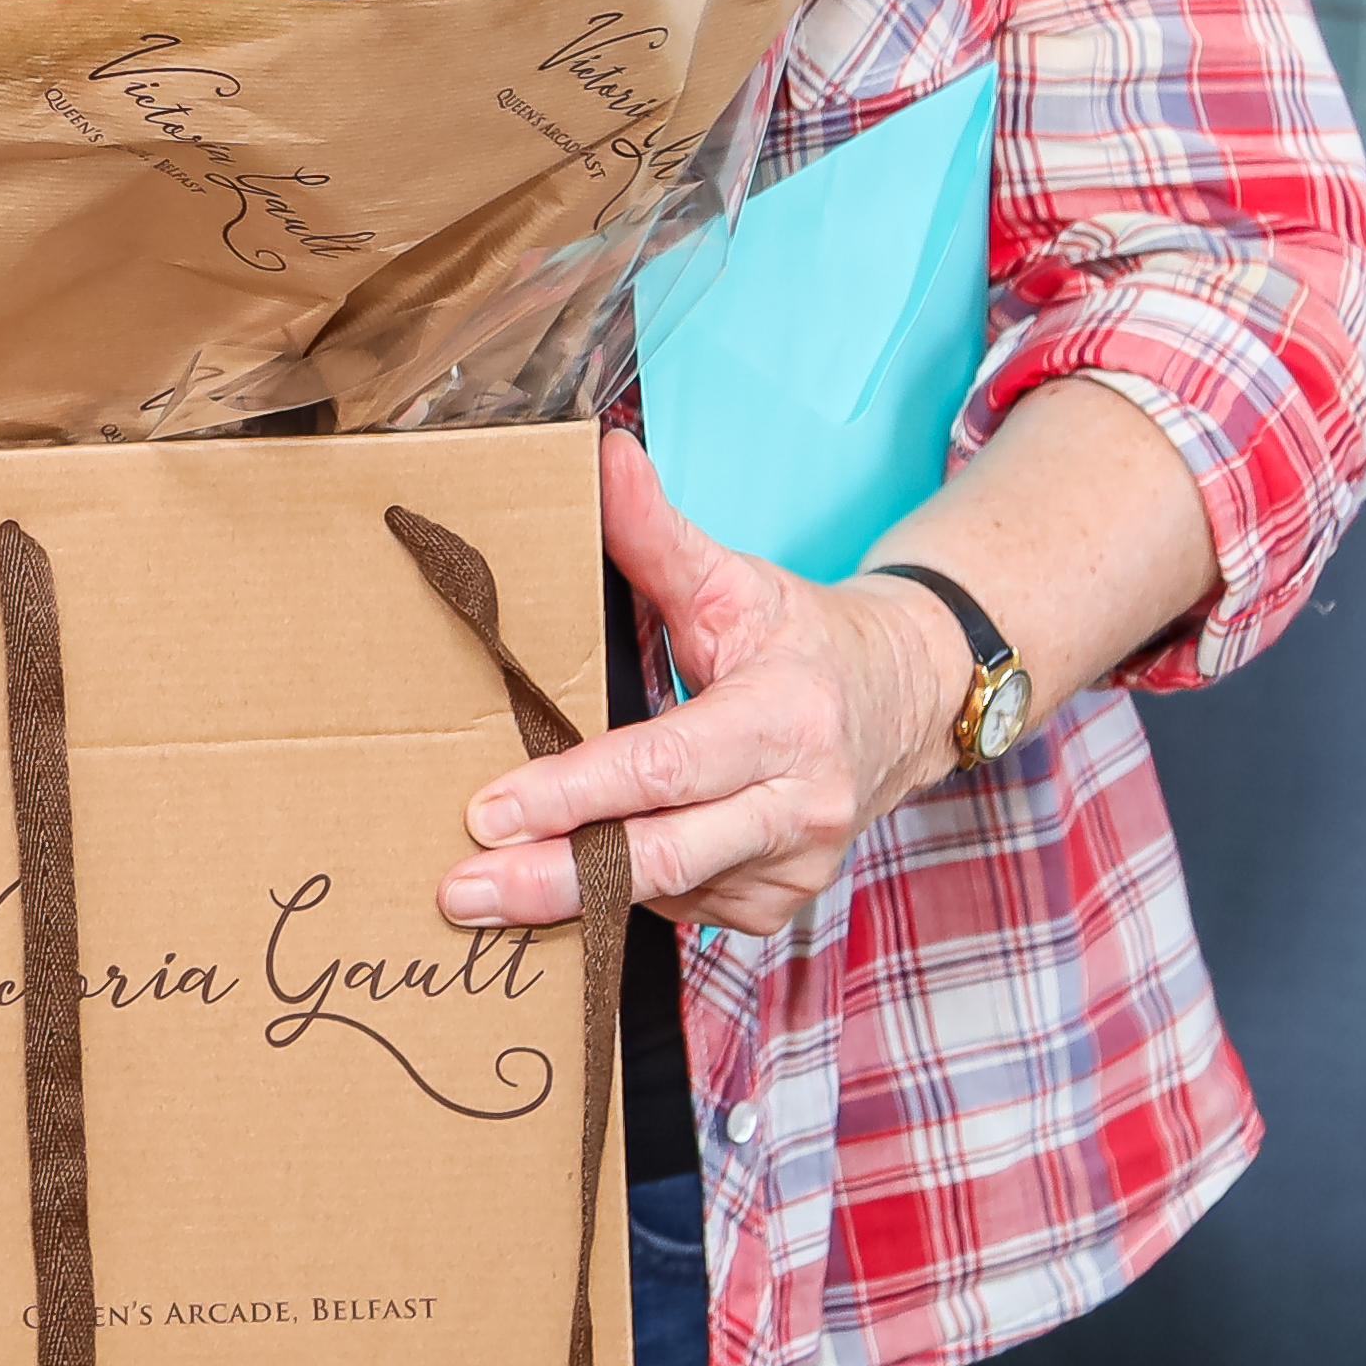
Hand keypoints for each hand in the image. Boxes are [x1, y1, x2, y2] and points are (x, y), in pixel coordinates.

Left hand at [435, 430, 974, 938]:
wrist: (905, 702)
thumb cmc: (804, 640)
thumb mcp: (735, 580)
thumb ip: (658, 532)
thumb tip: (601, 454)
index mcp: (785, 721)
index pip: (664, 766)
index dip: (575, 793)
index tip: (489, 812)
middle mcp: (799, 806)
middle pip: (659, 856)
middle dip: (552, 881)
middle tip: (460, 889)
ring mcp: (793, 867)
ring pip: (664, 892)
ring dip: (574, 896)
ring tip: (485, 891)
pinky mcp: (778, 905)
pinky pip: (683, 911)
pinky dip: (623, 898)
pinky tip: (575, 877)